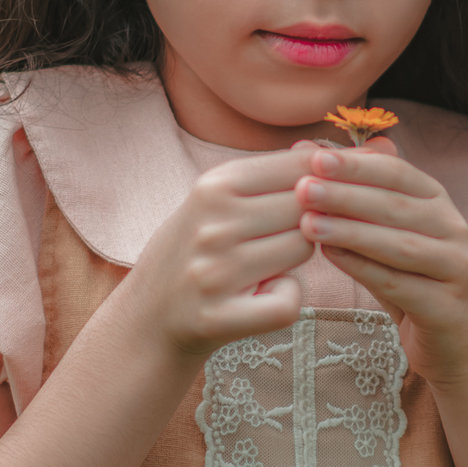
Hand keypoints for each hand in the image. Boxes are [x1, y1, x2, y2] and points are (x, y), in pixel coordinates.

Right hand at [122, 148, 315, 361]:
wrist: (146, 315)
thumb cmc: (192, 250)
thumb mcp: (213, 199)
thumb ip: (265, 175)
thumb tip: (321, 149)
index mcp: (212, 187)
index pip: (301, 167)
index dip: (320, 184)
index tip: (312, 200)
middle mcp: (213, 225)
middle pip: (306, 209)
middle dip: (307, 222)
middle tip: (277, 240)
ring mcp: (214, 273)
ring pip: (303, 250)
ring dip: (294, 261)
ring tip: (264, 266)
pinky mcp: (219, 317)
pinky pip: (289, 302)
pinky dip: (285, 300)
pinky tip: (261, 296)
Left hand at [295, 138, 467, 387]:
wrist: (457, 343)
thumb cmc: (412, 280)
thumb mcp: (384, 234)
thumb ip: (351, 195)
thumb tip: (304, 147)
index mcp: (437, 201)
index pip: (397, 172)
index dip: (356, 164)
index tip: (315, 158)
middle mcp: (453, 228)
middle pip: (396, 205)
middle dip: (346, 194)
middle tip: (303, 188)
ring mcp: (456, 267)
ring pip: (399, 244)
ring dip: (351, 231)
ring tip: (308, 223)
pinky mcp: (448, 306)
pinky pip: (400, 284)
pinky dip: (364, 269)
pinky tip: (331, 257)